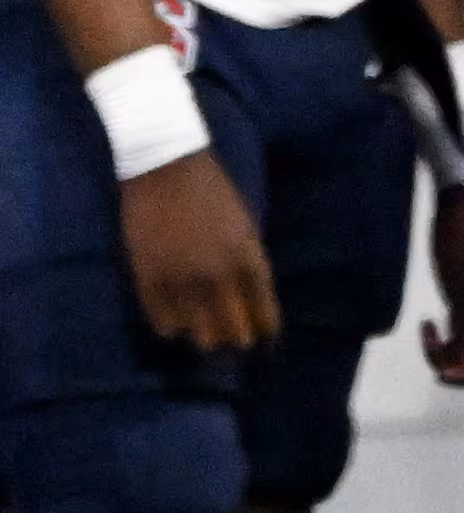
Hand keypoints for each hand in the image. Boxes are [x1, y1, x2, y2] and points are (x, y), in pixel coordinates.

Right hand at [119, 150, 278, 353]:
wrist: (167, 169)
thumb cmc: (214, 193)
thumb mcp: (245, 228)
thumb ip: (248, 264)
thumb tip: (252, 299)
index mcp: (248, 260)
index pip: (264, 313)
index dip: (266, 331)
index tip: (266, 340)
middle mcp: (218, 277)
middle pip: (232, 331)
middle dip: (236, 340)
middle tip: (235, 343)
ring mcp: (181, 281)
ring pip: (197, 333)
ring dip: (203, 337)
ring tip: (205, 337)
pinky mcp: (149, 279)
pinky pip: (161, 321)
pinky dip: (170, 327)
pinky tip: (176, 327)